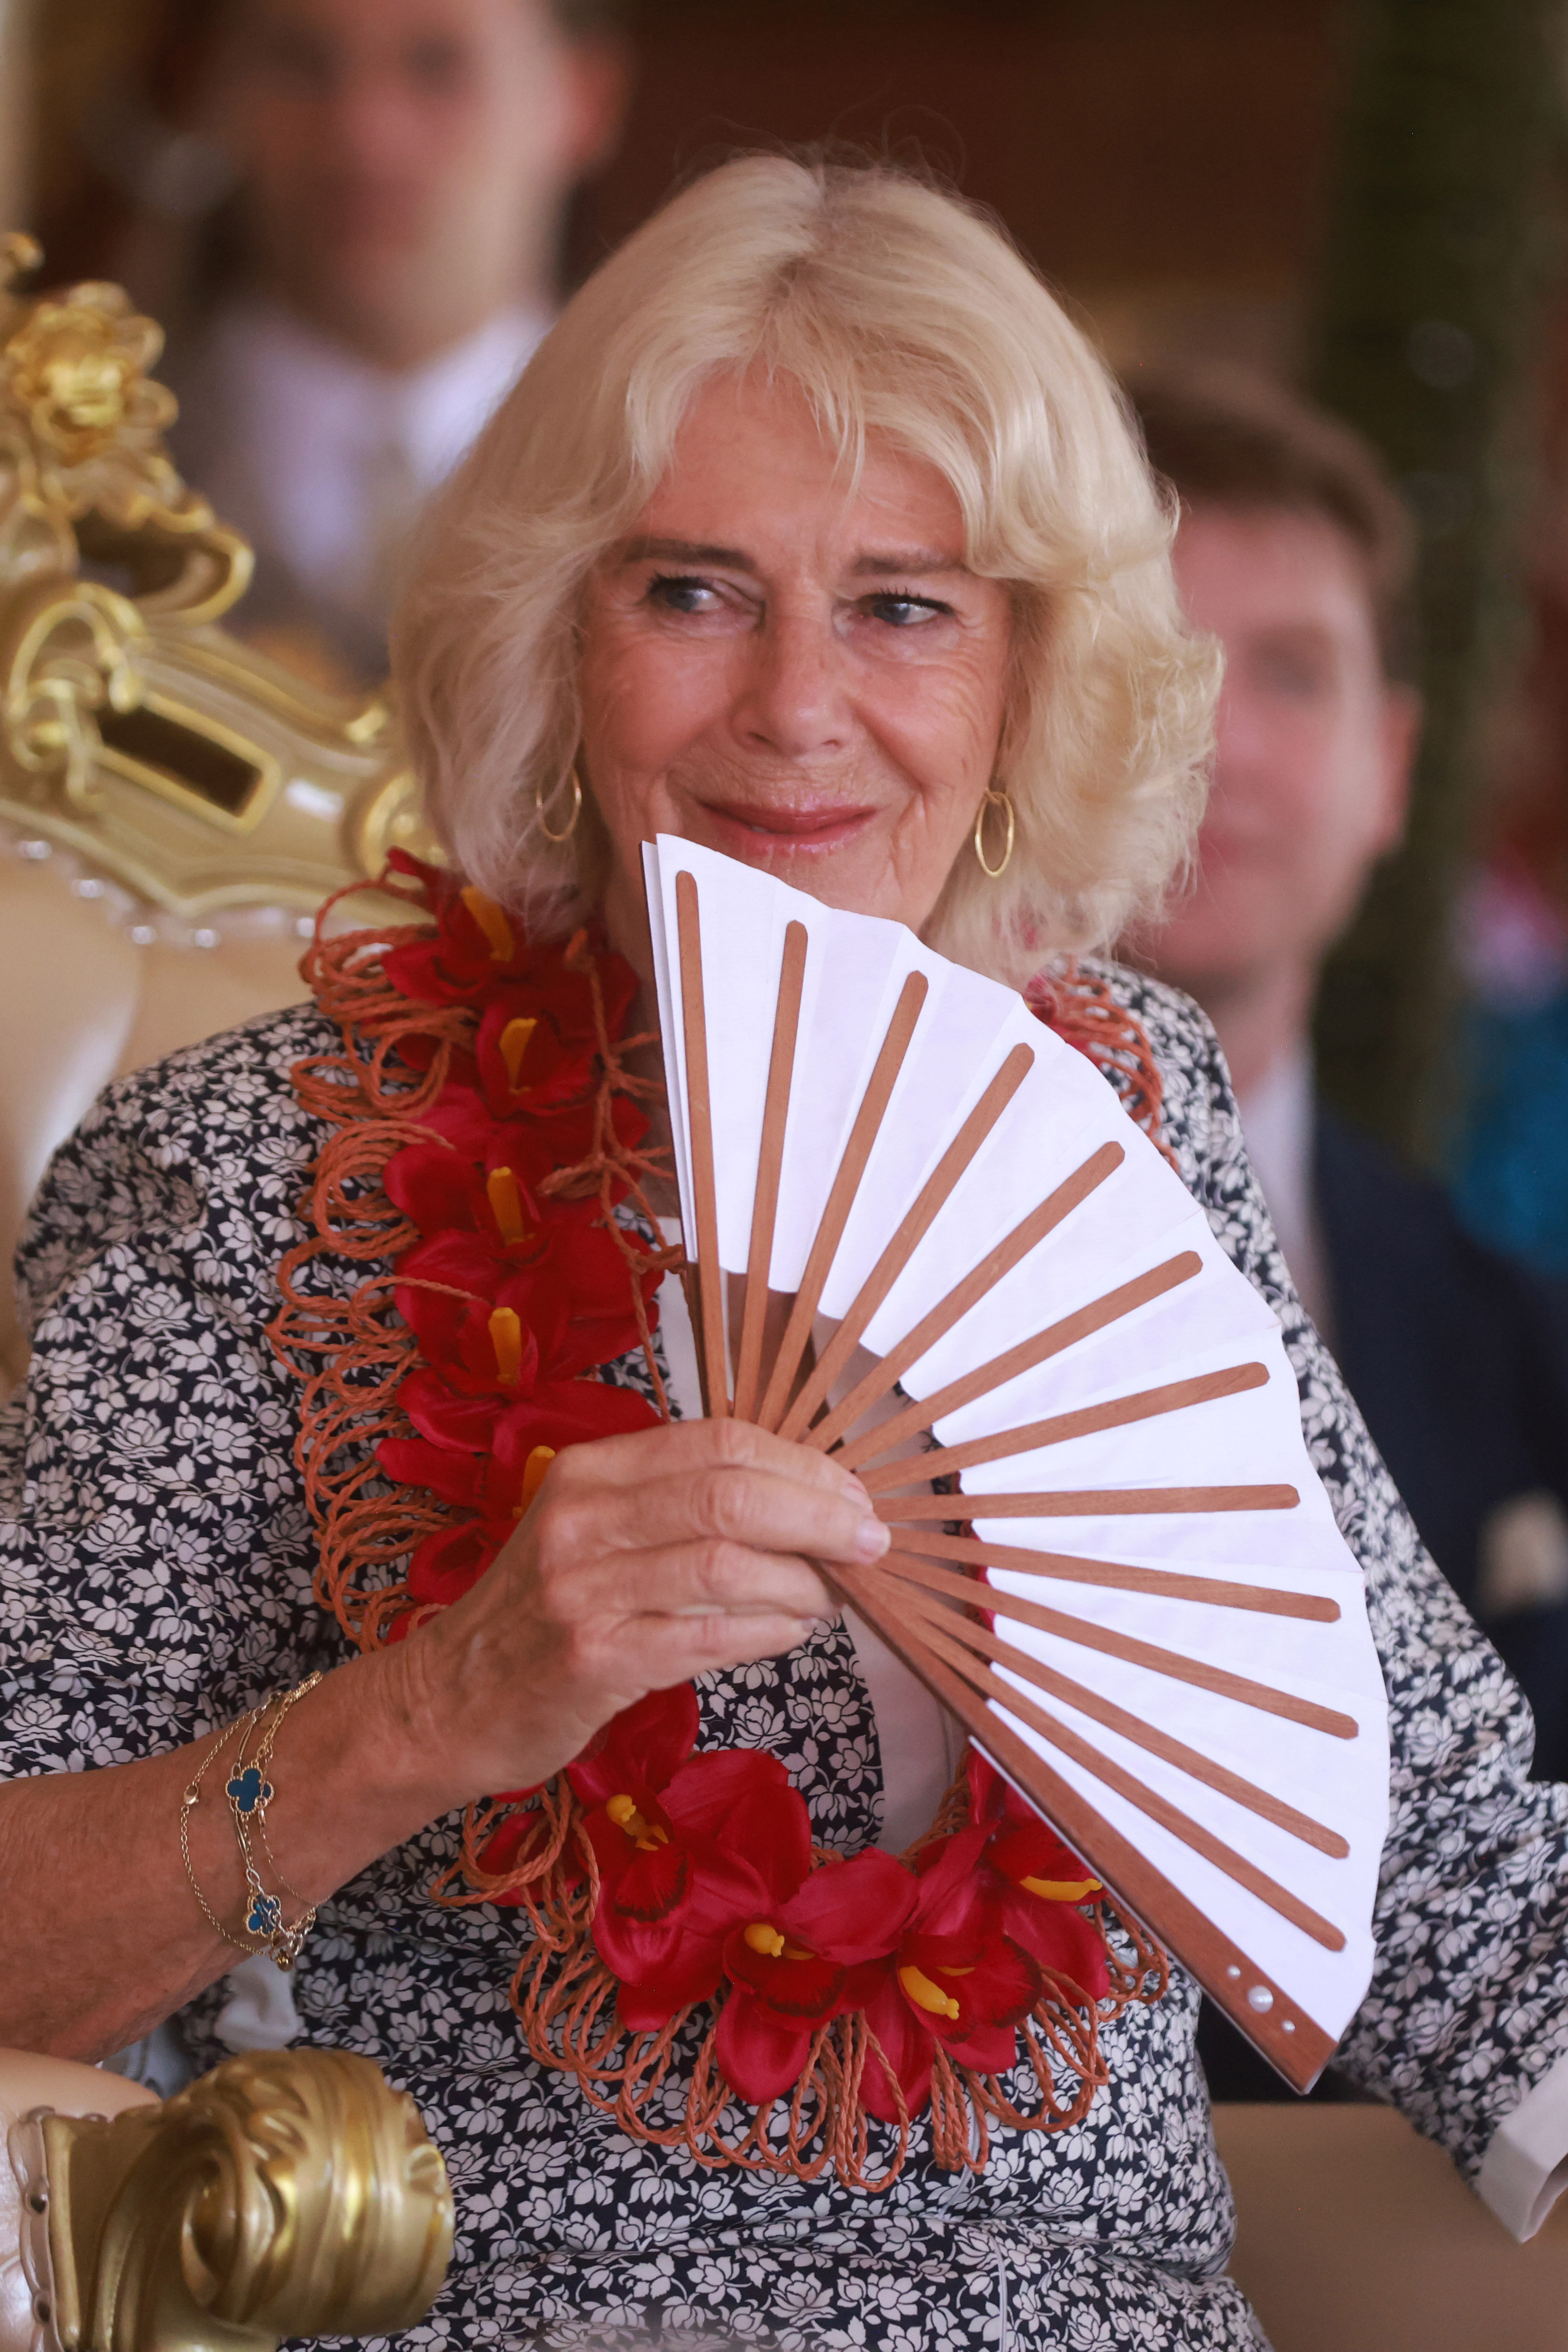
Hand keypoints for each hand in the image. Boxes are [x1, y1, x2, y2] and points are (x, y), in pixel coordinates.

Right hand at [392, 1417, 889, 1803]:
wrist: (448, 1699)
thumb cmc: (543, 1613)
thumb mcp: (595, 1532)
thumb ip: (680, 1506)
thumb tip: (805, 1502)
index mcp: (591, 1470)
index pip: (719, 1441)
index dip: (802, 1465)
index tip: (852, 1494)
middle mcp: (582, 1518)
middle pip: (731, 1494)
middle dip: (820, 1516)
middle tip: (869, 1543)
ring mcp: (583, 1589)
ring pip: (727, 1565)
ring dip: (802, 1583)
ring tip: (829, 1599)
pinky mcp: (592, 1659)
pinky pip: (707, 1636)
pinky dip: (766, 1632)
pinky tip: (790, 1633)